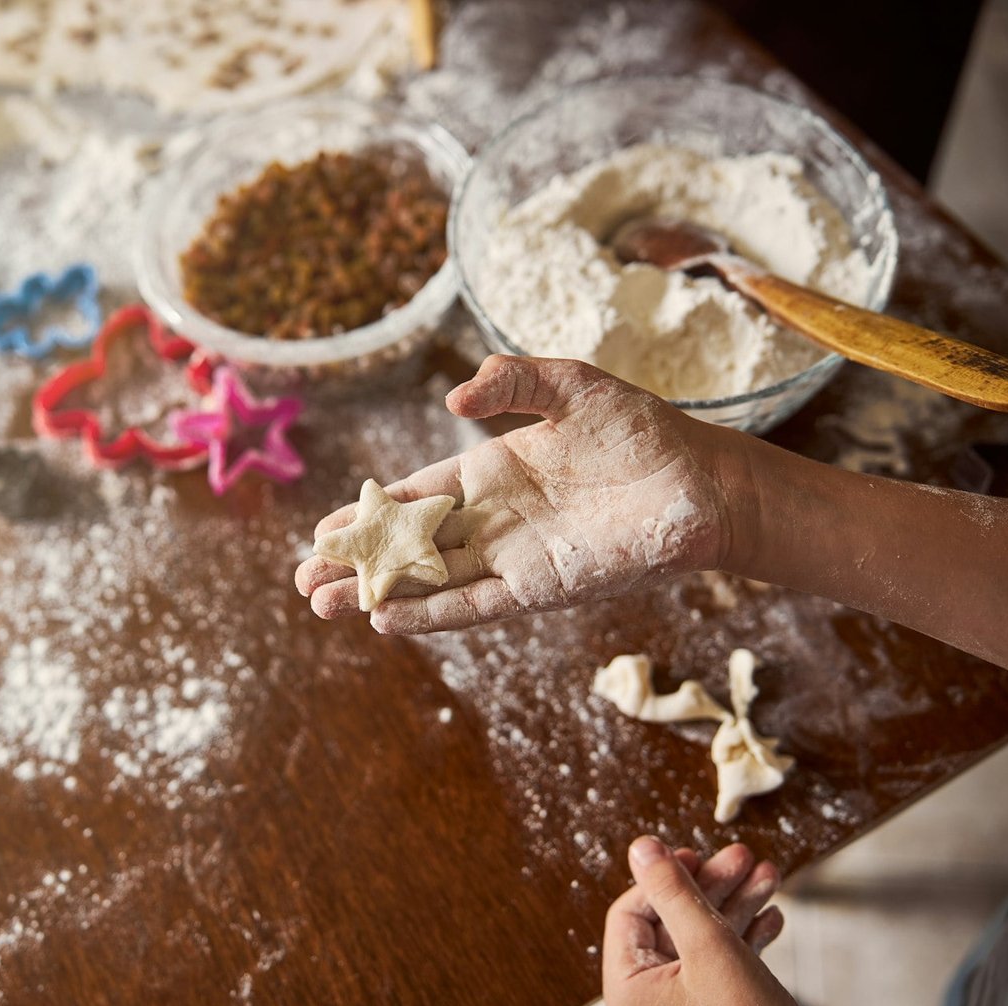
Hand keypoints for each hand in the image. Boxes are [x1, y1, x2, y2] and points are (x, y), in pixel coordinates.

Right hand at [294, 356, 741, 633]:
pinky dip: (432, 613)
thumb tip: (450, 405)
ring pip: (429, 581)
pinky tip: (388, 620)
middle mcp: (494, 520)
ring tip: (323, 605)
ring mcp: (514, 557)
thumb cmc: (643, 431)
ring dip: (378, 594)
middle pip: (408, 546)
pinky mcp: (541, 587)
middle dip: (356, 562)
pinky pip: (474, 605)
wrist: (704, 483)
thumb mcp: (570, 385)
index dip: (368, 513)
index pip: (415, 497)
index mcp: (492, 473)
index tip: (321, 529)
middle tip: (303, 580)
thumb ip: (510, 383)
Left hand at [602, 836, 851, 1005]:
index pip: (630, 915)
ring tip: (768, 874)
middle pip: (670, 924)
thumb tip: (641, 847)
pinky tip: (772, 915)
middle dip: (711, 887)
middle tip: (743, 856)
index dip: (662, 878)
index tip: (695, 853)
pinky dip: (744, 936)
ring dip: (734, 904)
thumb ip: (673, 892)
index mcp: (628, 993)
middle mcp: (649, 1004)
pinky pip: (720, 965)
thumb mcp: (710, 944)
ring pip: (701, 940)